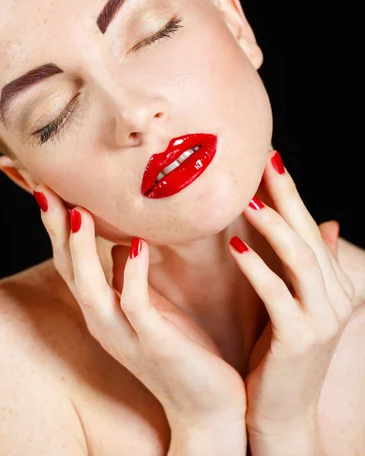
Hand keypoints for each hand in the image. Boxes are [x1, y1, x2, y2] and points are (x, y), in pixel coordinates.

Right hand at [33, 186, 246, 436]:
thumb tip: (119, 241)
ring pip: (90, 289)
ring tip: (77, 212)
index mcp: (103, 309)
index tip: (46, 186)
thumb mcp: (150, 306)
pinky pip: (135, 304)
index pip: (69, 260)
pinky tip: (136, 245)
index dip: (56, 225)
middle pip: (68, 270)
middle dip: (55, 230)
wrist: (206, 403)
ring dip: (81, 250)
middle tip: (44, 188)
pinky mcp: (154, 343)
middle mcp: (103, 321)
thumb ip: (128, 277)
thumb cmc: (179, 348)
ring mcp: (125, 334)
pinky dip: (132, 274)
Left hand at [228, 150, 354, 436]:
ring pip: (299, 258)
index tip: (268, 158)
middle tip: (262, 159)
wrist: (283, 413)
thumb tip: (329, 223)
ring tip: (245, 198)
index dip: (290, 192)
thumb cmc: (282, 353)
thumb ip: (313, 264)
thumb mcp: (299, 303)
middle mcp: (337, 296)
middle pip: (307, 233)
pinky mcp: (302, 338)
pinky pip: (278, 293)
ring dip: (271, 224)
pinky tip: (235, 246)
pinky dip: (257, 267)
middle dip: (285, 194)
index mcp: (335, 283)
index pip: (310, 227)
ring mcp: (323, 318)